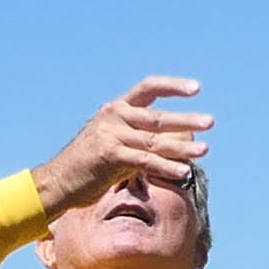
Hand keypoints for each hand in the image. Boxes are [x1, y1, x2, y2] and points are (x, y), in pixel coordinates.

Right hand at [38, 75, 213, 213]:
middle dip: (186, 119)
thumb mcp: (116, 145)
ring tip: (205, 150)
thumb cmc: (89, 167)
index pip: (148, 88)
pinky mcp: (109, 154)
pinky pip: (145, 160)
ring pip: (154, 139)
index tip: (196, 89)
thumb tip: (175, 143)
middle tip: (211, 122)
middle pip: (157, 116)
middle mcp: (114, 116)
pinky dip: (167, 166)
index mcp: (116, 109)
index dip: (172, 86)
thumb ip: (140, 140)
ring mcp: (110, 134)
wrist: (57, 182)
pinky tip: (184, 171)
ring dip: (182, 147)